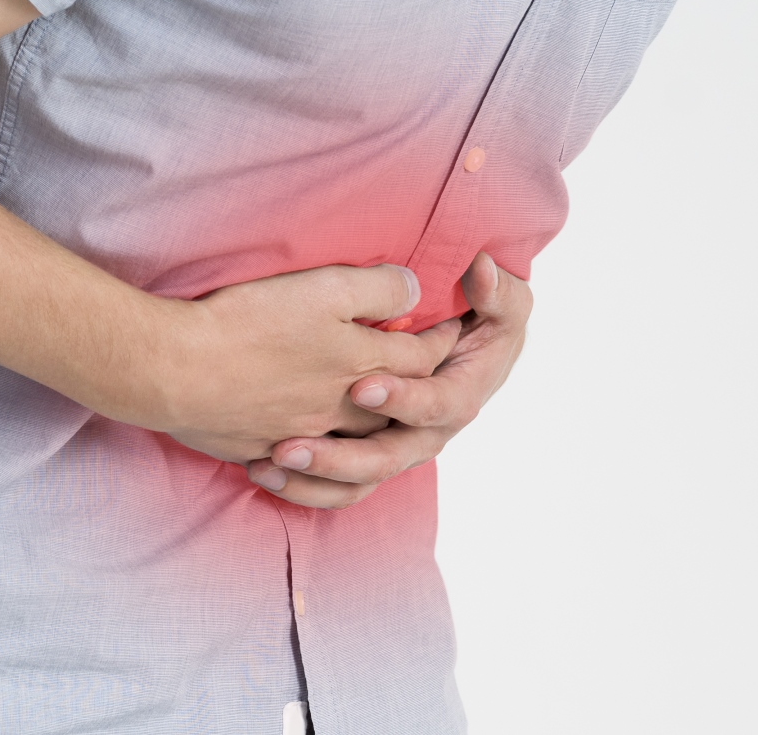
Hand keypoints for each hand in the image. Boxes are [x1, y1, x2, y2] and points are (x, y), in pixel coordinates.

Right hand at [153, 264, 462, 463]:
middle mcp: (341, 407)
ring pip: (354, 444)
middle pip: (394, 405)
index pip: (422, 357)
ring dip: (370, 434)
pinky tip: (308, 452)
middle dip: (416, 391)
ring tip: (372, 421)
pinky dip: (317, 463)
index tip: (454, 327)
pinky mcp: (262, 448)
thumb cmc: (248, 323)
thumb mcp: (323, 288)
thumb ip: (377, 289)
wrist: (174, 370)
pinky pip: (304, 467)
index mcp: (362, 363)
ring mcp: (303, 434)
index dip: (441, 339)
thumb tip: (414, 290)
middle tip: (426, 378)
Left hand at [244, 252, 530, 508]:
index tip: (363, 388)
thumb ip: (496, 291)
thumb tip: (481, 269)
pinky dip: (302, 487)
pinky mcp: (366, 456)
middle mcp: (427, 431)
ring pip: (358, 480)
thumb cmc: (481, 320)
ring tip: (270, 461)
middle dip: (340, 456)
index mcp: (459, 395)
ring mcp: (395, 447)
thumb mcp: (498, 302)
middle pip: (388, 457)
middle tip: (290, 446)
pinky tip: (259, 468)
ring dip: (314, 477)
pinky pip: (337, 488)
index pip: (436, 405)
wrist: (463, 346)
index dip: (404, 399)